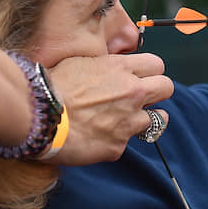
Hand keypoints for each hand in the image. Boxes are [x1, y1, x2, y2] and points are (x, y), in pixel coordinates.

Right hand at [44, 53, 173, 165]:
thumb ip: (102, 67)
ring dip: (144, 120)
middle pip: (167, 88)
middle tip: (142, 99)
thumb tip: (107, 68)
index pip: (157, 65)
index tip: (140, 77)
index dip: (149, 72)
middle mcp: (132, 93)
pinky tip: (96, 138)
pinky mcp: (118, 146)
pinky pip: (125, 143)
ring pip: (158, 120)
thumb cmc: (52, 86)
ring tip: (125, 122)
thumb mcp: (79, 62)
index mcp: (122, 68)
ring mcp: (128, 121)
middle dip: (157, 92)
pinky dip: (113, 141)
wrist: (39, 115)